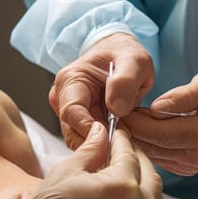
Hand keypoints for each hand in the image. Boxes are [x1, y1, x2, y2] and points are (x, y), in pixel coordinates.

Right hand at [0, 122, 164, 198]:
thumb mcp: (68, 170)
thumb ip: (92, 147)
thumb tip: (101, 131)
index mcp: (122, 185)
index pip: (129, 153)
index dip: (121, 140)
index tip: (117, 135)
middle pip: (149, 173)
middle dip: (137, 159)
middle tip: (124, 153)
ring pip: (156, 198)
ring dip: (144, 185)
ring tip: (126, 179)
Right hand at [49, 32, 153, 149]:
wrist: (121, 55)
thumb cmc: (124, 54)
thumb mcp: (134, 60)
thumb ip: (125, 81)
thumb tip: (116, 108)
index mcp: (70, 80)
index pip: (72, 114)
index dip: (92, 130)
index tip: (114, 136)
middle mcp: (63, 97)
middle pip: (73, 132)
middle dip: (98, 141)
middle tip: (124, 140)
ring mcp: (70, 111)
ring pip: (79, 140)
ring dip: (102, 144)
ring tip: (124, 135)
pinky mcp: (79, 121)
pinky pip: (88, 140)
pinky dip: (104, 143)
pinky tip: (120, 135)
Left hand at [122, 65, 197, 175]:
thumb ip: (184, 96)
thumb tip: (156, 109)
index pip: (163, 133)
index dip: (137, 123)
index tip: (118, 110)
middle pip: (154, 146)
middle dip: (131, 130)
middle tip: (113, 113)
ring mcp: (191, 163)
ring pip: (152, 153)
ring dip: (135, 136)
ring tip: (123, 118)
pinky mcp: (185, 164)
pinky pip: (157, 154)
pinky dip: (144, 141)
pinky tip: (137, 127)